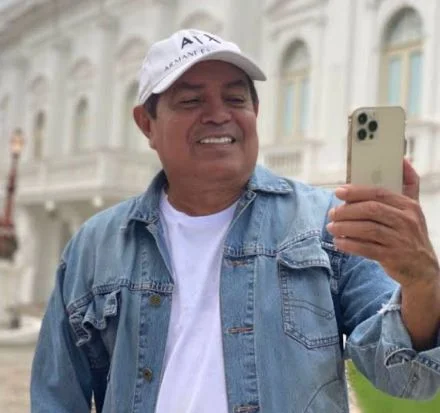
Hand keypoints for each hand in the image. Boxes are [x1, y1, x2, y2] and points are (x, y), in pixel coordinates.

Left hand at [326, 159, 439, 288]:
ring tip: (331, 227)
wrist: (422, 268)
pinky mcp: (393, 257)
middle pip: (371, 210)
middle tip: (332, 213)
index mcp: (409, 206)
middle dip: (346, 211)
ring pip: (367, 229)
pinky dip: (349, 245)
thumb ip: (409, 184)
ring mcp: (400, 240)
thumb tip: (403, 159)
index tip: (338, 192)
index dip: (356, 191)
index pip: (379, 193)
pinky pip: (366, 249)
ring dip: (344, 228)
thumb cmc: (410, 233)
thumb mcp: (414, 208)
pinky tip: (339, 242)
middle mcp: (407, 221)